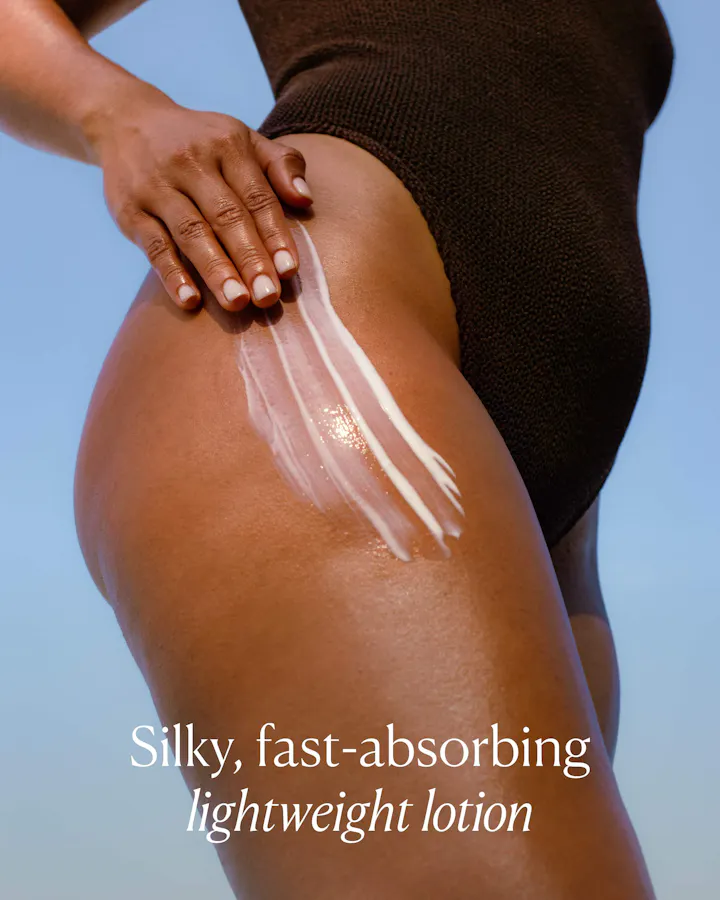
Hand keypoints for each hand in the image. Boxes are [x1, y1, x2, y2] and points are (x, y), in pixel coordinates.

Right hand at [91, 90, 312, 310]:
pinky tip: (190, 301)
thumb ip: (281, 165)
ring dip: (215, 270)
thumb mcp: (243, 139)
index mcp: (227, 145)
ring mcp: (156, 186)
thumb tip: (305, 200)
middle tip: (268, 297)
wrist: (127, 122)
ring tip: (237, 303)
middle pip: (226, 216)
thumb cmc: (202, 143)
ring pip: (191, 232)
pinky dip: (171, 274)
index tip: (289, 270)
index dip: (274, 234)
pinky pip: (153, 245)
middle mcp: (191, 162)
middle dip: (249, 258)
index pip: (256, 196)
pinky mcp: (129, 210)